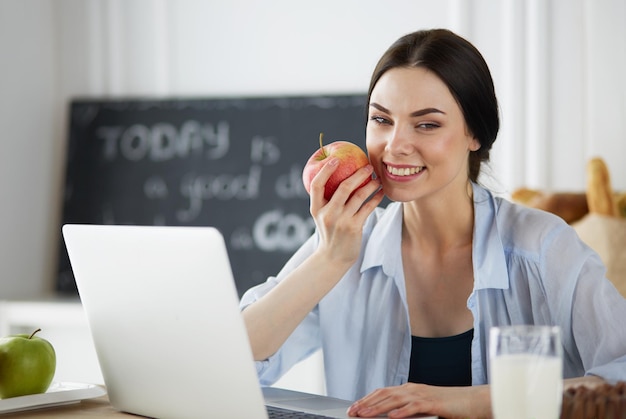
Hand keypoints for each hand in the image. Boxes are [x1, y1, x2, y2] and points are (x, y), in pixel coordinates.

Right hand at [309, 157, 382, 265]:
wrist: (333, 258)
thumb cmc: (329, 232)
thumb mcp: (321, 216)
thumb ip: (326, 200)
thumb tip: (338, 175)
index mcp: (316, 209)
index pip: (316, 185)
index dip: (325, 170)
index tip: (335, 159)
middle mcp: (327, 214)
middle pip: (343, 187)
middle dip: (358, 174)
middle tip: (368, 166)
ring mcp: (341, 221)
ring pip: (358, 196)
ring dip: (371, 185)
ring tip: (378, 179)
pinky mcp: (354, 227)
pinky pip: (367, 208)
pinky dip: (376, 198)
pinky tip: (381, 192)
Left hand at [347, 383, 491, 418]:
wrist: (472, 401)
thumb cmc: (449, 406)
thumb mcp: (423, 407)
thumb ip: (407, 409)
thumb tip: (390, 416)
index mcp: (409, 389)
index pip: (383, 392)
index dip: (367, 399)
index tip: (354, 407)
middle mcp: (413, 389)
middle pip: (384, 394)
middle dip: (366, 403)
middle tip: (352, 411)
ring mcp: (422, 395)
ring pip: (395, 400)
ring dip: (378, 408)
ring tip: (364, 414)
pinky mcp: (433, 403)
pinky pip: (414, 407)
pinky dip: (402, 411)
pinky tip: (392, 417)